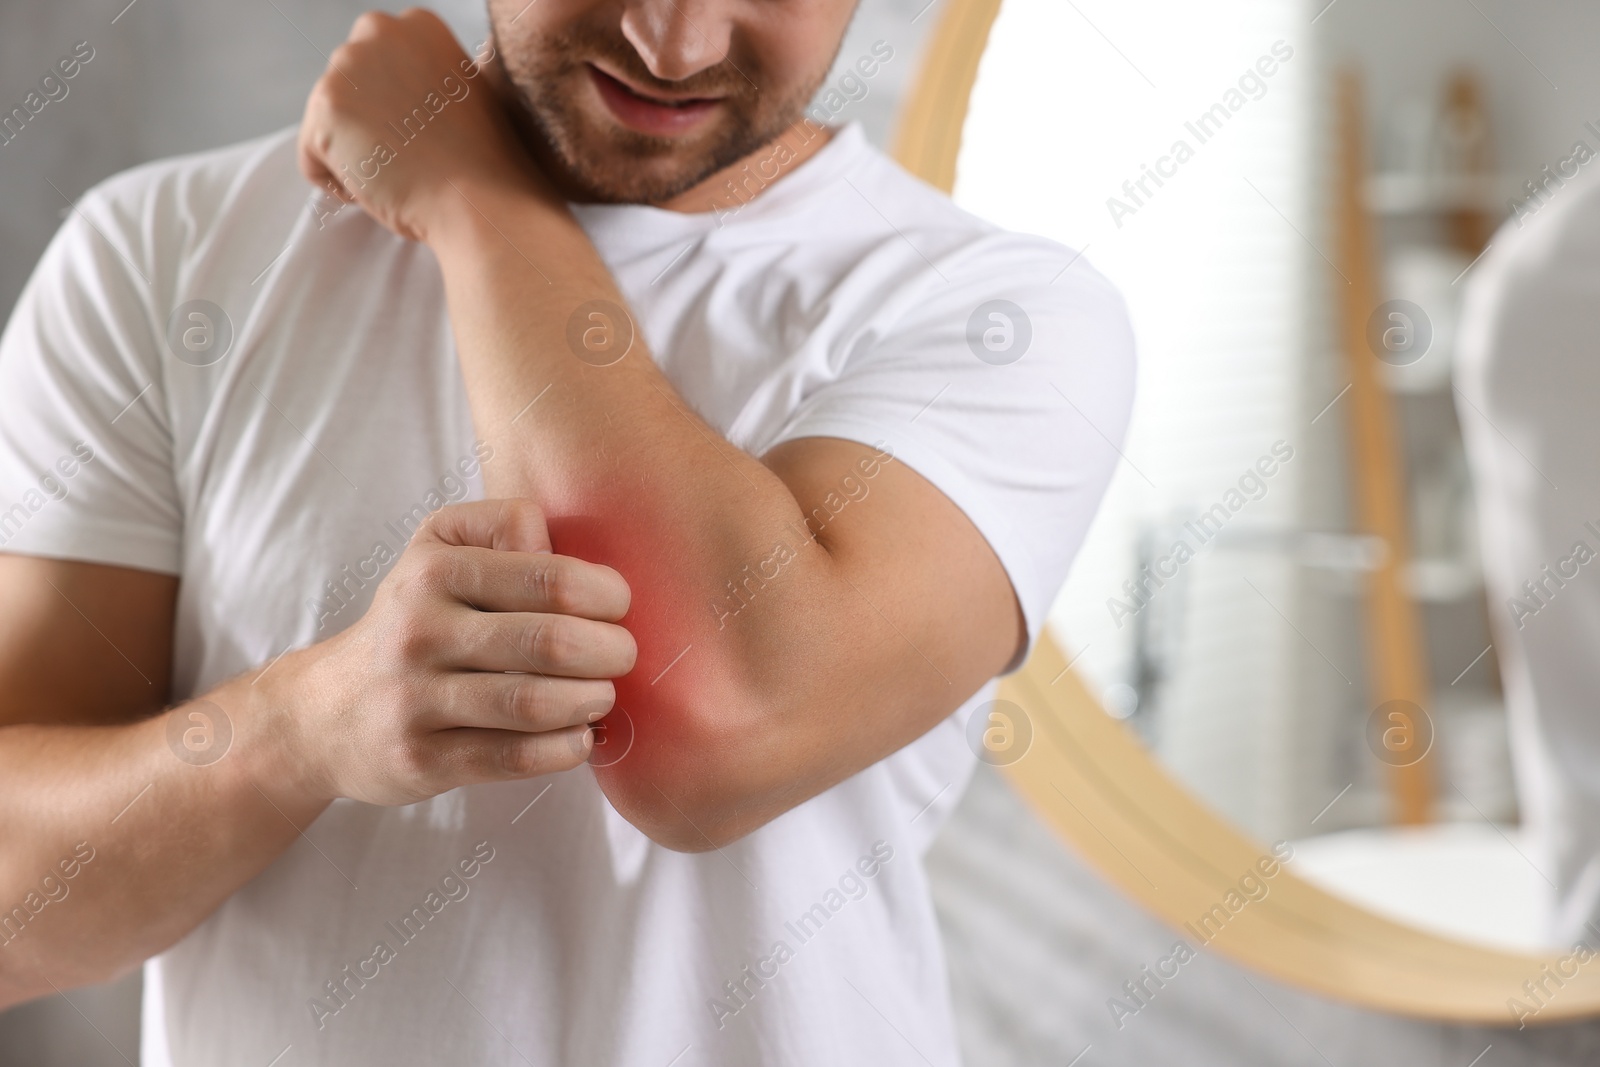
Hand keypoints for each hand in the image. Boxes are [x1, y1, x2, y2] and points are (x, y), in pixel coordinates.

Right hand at [271, 499, 635, 805]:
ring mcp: (415, 698)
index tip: (617, 607)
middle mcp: (419, 628)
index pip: (551, 577)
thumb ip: (508, 532)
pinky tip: (579, 736)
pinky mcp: (421, 758)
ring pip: (534, 704)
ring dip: (591, 701)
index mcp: (437, 568)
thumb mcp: (442, 552)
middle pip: (550, 642)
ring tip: (602, 695)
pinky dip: (565, 748)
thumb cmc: (416, 622)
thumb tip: (582, 559)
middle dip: (610, 652)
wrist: (327, 711)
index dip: (606, 594)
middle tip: (622, 657)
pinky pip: (514, 757)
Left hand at [296, 8, 544, 242]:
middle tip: (412, 157)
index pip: (376, 67)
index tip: (425, 136)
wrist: (480, 201)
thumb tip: (397, 94)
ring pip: (327, 125)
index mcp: (418, 25)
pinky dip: (339, 184)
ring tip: (402, 173)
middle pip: (347, 91)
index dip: (396, 112)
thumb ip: (426, 76)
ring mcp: (347, 65)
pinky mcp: (324, 107)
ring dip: (356, 155)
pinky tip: (381, 188)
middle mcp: (379, 30)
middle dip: (369, 127)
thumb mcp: (465, 94)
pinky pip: (312, 159)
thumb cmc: (483, 165)